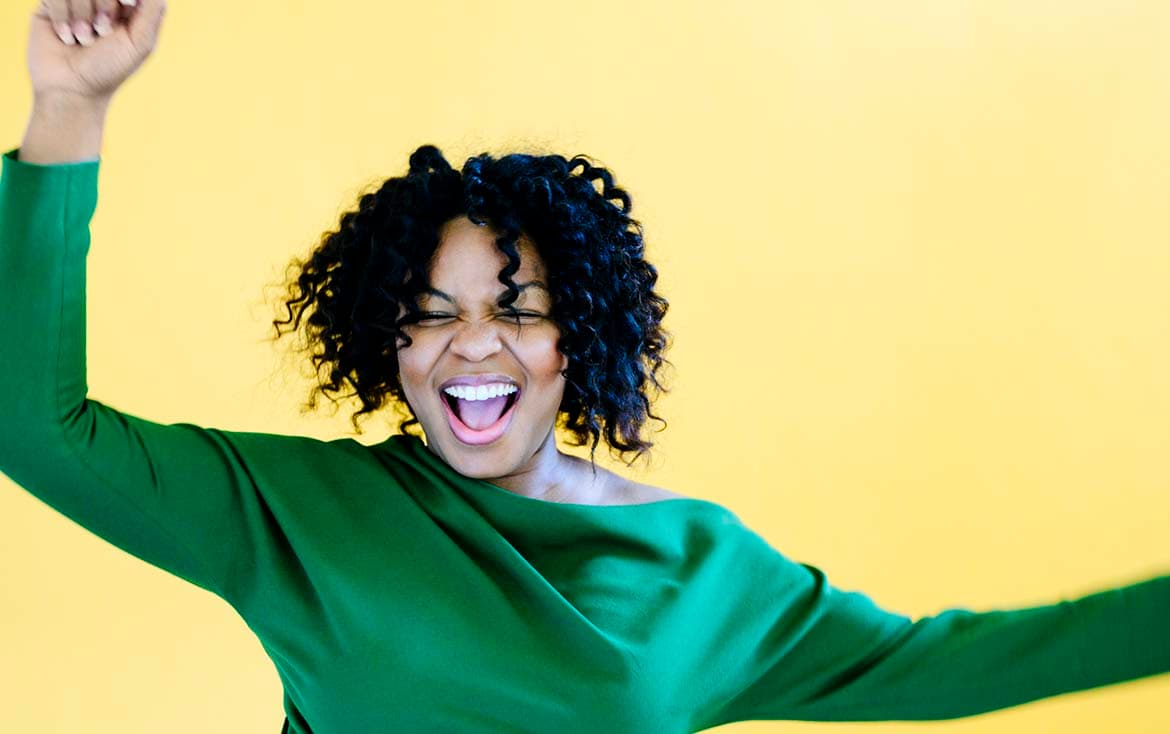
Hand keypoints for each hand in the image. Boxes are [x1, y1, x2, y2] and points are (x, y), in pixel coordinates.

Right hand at [28, 0, 167, 103]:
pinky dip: (62, 18)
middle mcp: (100, 0)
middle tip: (102, 32)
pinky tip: (66, 38)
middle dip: (104, 7)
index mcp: (126, 7)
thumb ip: (153, 10)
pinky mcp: (50, 5)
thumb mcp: (140, 42)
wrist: (71, 89)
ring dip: (82, 17)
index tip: (129, 4)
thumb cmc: (110, 69)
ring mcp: (74, 1)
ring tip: (84, 40)